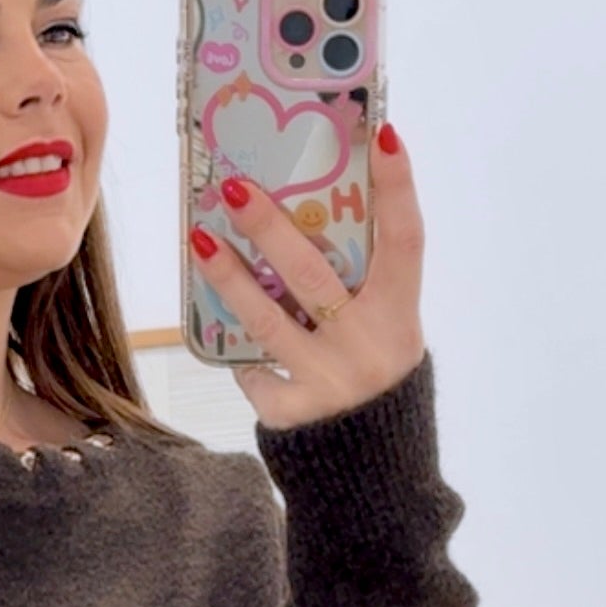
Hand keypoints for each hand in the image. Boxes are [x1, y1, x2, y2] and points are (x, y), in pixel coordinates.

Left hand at [190, 122, 426, 430]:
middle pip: (313, 277)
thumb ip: (359, 287)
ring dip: (228, 278)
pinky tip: (232, 340)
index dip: (398, 188)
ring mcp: (329, 382)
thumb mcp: (383, 331)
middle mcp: (369, 348)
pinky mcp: (295, 414)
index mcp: (400, 317)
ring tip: (200, 240)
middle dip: (269, 228)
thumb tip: (306, 214)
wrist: (372, 473)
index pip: (405, 241)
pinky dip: (244, 355)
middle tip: (232, 187)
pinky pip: (255, 371)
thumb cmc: (370, 376)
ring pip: (267, 320)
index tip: (381, 132)